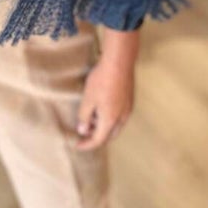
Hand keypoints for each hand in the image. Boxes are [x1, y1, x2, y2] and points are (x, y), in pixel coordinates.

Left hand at [75, 26, 138, 149]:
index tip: (77, 145)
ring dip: (103, 127)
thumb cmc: (102, 81)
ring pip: (115, 126)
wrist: (119, 62)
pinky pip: (119, 116)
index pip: (99, 140)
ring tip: (90, 118)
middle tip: (84, 134)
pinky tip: (101, 108)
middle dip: (96, 137)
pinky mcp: (130, 99)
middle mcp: (122, 118)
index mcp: (111, 120)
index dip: (87, 145)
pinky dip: (109, 118)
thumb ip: (84, 117)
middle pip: (109, 135)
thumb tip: (83, 130)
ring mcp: (128, 108)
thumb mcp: (88, 99)